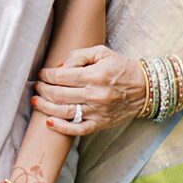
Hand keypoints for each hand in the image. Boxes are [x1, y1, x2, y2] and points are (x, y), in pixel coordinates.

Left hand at [32, 45, 151, 135]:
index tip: (42, 74)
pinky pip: (78, 129)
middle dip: (43, 90)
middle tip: (36, 86)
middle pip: (59, 94)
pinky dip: (62, 127)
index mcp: (94, 75)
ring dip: (45, 107)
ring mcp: (97, 111)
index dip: (47, 75)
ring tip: (36, 102)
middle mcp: (95, 94)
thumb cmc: (122, 68)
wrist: (146, 88)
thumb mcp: (103, 53)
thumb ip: (79, 56)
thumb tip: (60, 67)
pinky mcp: (100, 123)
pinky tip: (50, 122)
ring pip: (64, 112)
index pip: (61, 77)